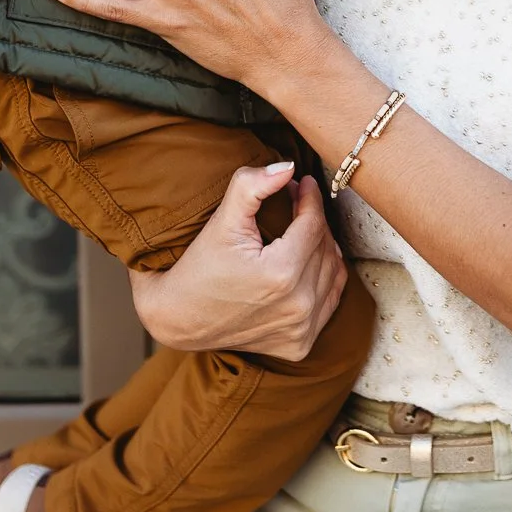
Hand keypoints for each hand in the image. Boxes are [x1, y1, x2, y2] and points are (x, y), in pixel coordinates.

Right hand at [130, 161, 347, 359]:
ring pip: (333, 272)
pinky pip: (330, 301)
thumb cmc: (198, 266)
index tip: (303, 183)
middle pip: (325, 246)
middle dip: (314, 218)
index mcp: (282, 273)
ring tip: (302, 228)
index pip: (313, 223)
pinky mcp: (300, 345)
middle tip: (297, 200)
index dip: (310, 198)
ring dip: (322, 245)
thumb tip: (289, 166)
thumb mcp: (222, 220)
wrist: (178, 319)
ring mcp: (301, 329)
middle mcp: (298, 306)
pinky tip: (307, 261)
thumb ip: (252, 186)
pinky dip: (324, 278)